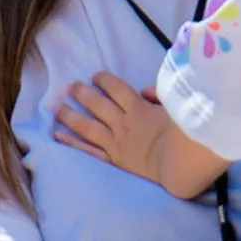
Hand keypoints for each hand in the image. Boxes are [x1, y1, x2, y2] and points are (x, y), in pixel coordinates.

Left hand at [53, 73, 171, 183]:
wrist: (181, 165)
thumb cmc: (184, 135)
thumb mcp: (175, 108)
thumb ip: (159, 95)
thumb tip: (144, 90)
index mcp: (138, 108)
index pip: (117, 89)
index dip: (104, 80)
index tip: (95, 76)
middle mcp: (122, 123)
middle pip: (98, 104)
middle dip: (83, 93)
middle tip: (70, 86)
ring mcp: (115, 143)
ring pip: (87, 126)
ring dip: (71, 115)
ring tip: (56, 107)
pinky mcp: (114, 160)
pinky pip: (89, 150)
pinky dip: (73, 143)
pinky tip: (58, 136)